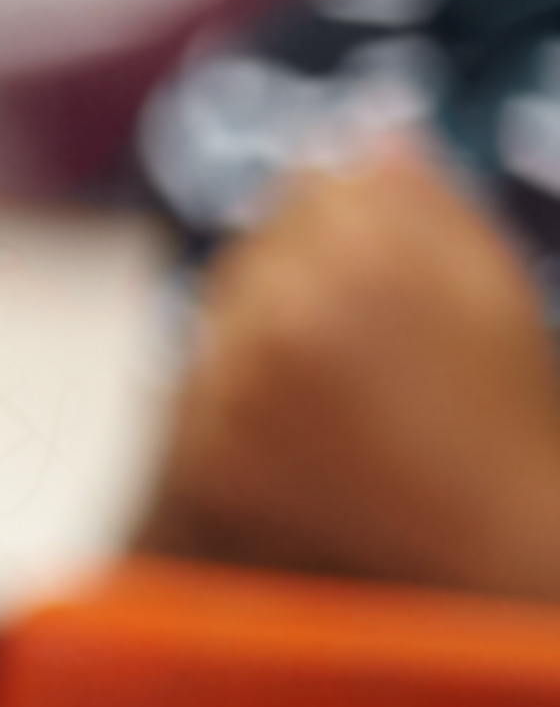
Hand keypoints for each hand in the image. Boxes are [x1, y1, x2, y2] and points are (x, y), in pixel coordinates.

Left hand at [142, 144, 559, 598]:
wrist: (499, 578)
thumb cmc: (517, 436)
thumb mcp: (499, 299)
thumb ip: (428, 203)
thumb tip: (370, 128)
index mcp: (370, 254)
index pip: (318, 183)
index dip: (357, 225)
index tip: (387, 278)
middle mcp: (283, 310)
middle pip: (259, 249)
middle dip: (304, 279)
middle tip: (376, 362)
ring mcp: (230, 390)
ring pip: (220, 321)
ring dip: (261, 346)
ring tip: (348, 412)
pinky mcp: (196, 462)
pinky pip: (190, 397)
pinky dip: (229, 410)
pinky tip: (305, 450)